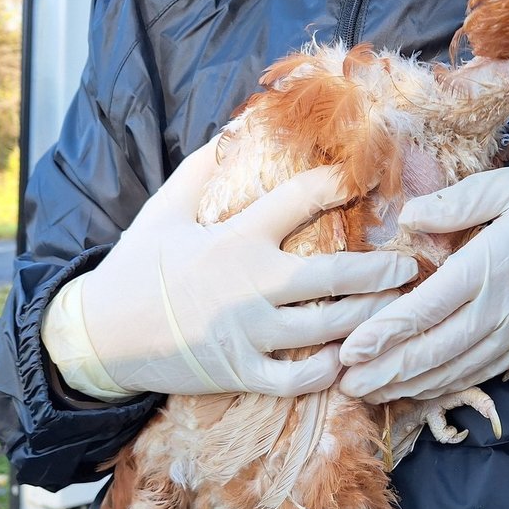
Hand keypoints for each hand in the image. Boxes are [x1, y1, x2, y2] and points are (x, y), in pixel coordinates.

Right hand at [70, 139, 418, 397]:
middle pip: (332, 276)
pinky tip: (347, 357)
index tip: (366, 178)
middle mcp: (248, 286)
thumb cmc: (138, 266)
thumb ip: (202, 169)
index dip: (337, 185)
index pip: (298, 201)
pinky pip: (296, 379)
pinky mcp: (240, 372)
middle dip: (378, 270)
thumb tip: (234, 129)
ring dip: (367, 318)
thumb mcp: (164, 209)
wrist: (101, 335)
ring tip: (394, 310)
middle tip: (408, 266)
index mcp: (235, 239)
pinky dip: (327, 371)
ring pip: (325, 329)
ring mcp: (247, 333)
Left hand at [339, 166, 508, 402]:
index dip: (385, 332)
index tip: (349, 349)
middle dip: (385, 371)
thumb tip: (408, 218)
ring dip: (407, 385)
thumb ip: (456, 202)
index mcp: (488, 267)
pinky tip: (414, 390)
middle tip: (344, 384)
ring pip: (452, 369)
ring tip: (367, 394)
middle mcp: (498, 310)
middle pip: (433, 350)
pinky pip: (476, 373)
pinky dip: (442, 386)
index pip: (427, 308)